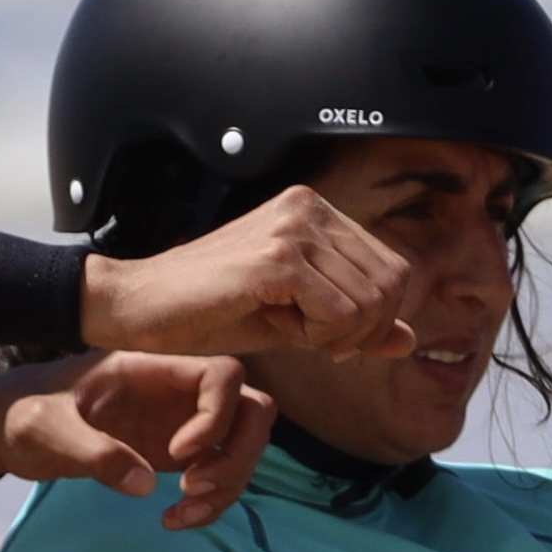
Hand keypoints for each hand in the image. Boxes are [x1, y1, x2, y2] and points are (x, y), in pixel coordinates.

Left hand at [0, 353, 276, 528]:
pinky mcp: (170, 453)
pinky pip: (217, 472)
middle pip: (251, 409)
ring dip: (229, 484)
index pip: (223, 374)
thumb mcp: (44, 430)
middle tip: (193, 488)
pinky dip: (211, 500)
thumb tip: (146, 485)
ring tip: (183, 514)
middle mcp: (173, 392)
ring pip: (241, 444)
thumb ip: (92, 453)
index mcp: (148, 369)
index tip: (177, 454)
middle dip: (237, 454)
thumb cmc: (17, 415)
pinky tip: (173, 519)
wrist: (0, 429)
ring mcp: (177, 421)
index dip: (217, 415)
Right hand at [77, 188, 419, 363]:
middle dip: (363, 331)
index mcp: (315, 211)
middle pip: (392, 285)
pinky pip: (340, 312)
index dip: (376, 318)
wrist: (139, 307)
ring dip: (337, 336)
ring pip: (370, 302)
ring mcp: (294, 228)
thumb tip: (411, 339)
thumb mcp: (295, 321)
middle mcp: (309, 208)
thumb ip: (354, 326)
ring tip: (290, 331)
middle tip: (316, 343)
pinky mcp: (277, 258)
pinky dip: (319, 336)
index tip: (333, 339)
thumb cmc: (208, 311)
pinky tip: (281, 328)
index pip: (394, 270)